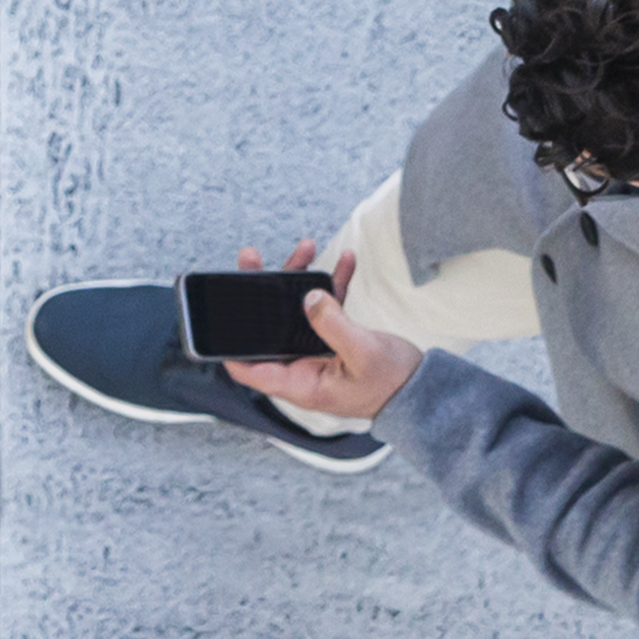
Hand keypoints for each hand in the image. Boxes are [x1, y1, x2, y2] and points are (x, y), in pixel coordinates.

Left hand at [222, 236, 422, 428]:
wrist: (423, 390)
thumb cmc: (393, 384)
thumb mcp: (363, 353)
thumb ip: (333, 325)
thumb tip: (308, 299)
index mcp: (300, 383)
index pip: (250, 369)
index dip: (228, 346)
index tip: (215, 316)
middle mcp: (302, 368)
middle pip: (268, 330)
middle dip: (261, 292)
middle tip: (252, 259)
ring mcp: (316, 352)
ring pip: (295, 313)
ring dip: (299, 280)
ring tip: (306, 248)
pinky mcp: (334, 340)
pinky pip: (326, 309)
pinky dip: (333, 285)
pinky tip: (345, 261)